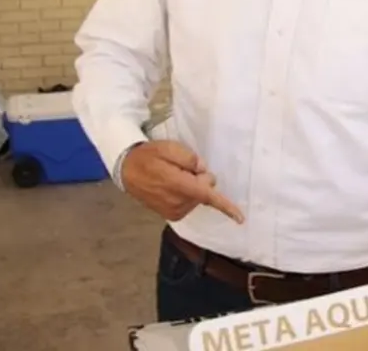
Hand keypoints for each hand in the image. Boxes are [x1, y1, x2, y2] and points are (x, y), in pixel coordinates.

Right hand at [121, 141, 243, 223]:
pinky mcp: (172, 215)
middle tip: (182, 168)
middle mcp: (177, 202)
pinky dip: (188, 194)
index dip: (225, 206)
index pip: (206, 195)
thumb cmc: (148, 157)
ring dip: (193, 187)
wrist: (127, 171)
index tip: (241, 218)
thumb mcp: (168, 148)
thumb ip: (188, 158)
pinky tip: (173, 185)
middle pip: (205, 191)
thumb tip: (202, 170)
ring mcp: (174, 211)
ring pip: (198, 198)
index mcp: (177, 185)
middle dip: (201, 179)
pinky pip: (190, 203)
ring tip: (173, 176)